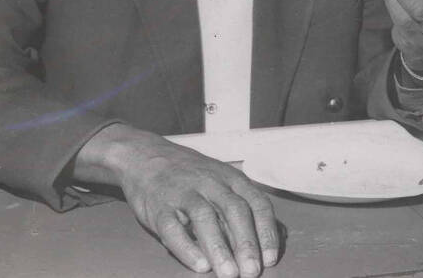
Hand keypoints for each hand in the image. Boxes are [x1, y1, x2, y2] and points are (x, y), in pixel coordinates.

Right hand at [75, 124, 277, 276]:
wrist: (146, 156)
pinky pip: (173, 227)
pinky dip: (187, 247)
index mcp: (232, 178)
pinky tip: (200, 265)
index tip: (271, 258)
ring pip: (205, 219)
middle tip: (252, 272)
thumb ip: (244, 204)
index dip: (266, 231)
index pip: (257, 203)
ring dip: (220, 248)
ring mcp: (184, 192)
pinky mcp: (159, 206)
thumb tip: (276, 236)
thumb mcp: (223, 180)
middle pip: (234, 211)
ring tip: (229, 274)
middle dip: (246, 243)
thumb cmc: (193, 176)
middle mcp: (211, 182)